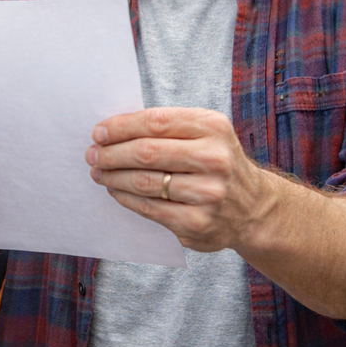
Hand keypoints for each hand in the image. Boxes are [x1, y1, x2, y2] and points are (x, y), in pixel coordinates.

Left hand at [85, 107, 272, 251]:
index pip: (155, 122)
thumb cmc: (216, 161)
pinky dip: (126, 198)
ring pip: (144, 182)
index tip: (98, 132)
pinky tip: (116, 190)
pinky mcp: (197, 223)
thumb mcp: (205, 133)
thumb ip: (167, 128)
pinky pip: (149, 208)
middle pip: (146, 153)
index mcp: (213, 127)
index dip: (121, 127)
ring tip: (98, 172)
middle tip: (92, 155)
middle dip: (110, 153)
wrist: (253, 207)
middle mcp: (214, 159)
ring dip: (113, 176)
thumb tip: (112, 130)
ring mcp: (207, 194)